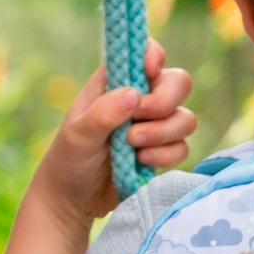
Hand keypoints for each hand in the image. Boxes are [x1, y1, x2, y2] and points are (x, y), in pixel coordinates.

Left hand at [0, 42, 195, 253]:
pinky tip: (140, 163)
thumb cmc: (68, 160)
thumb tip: (134, 94)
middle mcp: (139, 98)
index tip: (148, 73)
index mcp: (115, 82)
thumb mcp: (78, 134)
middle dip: (164, 102)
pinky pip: (182, 147)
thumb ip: (103, 113)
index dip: (154, 57)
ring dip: (162, 133)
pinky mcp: (161, 152)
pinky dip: (165, 156)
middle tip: (139, 119)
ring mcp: (153, 126)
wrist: (73, 201)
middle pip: (178, 82)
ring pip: (185, 117)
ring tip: (132, 147)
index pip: (146, 52)